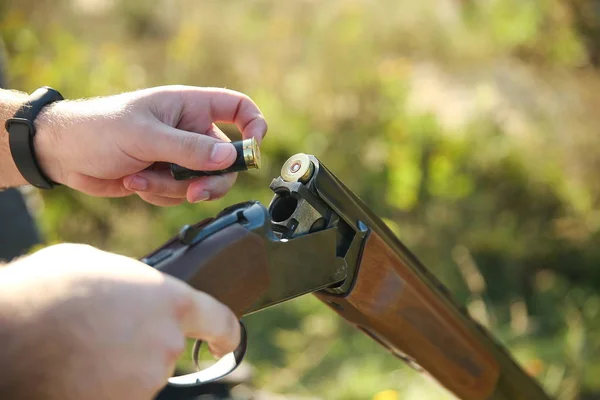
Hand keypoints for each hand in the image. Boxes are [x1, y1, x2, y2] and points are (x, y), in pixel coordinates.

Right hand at [0, 244, 239, 399]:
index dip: (226, 332)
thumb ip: (131, 281)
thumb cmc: (48, 291)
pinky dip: (103, 383)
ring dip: (120, 362)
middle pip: (168, 346)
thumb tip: (131, 291)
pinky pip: (120, 391)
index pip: (219, 320)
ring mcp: (144, 380)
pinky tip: (77, 365)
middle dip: (143, 340)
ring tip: (83, 343)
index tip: (226, 343)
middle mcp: (166, 343)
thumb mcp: (97, 264)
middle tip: (105, 328)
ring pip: (140, 371)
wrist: (7, 337)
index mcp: (170, 301)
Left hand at [33, 85, 267, 205]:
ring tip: (138, 178)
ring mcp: (178, 157)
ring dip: (171, 188)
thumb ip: (188, 149)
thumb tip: (230, 158)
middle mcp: (190, 131)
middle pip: (226, 160)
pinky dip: (159, 195)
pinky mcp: (165, 178)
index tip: (252, 151)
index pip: (238, 108)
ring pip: (201, 183)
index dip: (253, 127)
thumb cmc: (98, 129)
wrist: (61, 154)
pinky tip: (133, 183)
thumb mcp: (145, 136)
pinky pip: (179, 195)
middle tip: (194, 193)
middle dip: (209, 180)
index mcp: (190, 106)